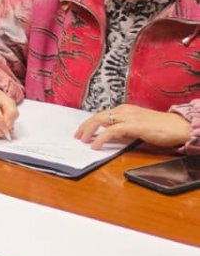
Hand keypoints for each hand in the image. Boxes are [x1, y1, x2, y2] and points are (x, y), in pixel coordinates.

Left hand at [75, 104, 189, 149]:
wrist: (178, 127)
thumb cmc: (161, 128)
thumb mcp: (138, 127)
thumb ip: (124, 130)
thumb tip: (111, 137)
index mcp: (125, 109)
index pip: (102, 114)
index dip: (89, 123)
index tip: (81, 131)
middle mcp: (124, 110)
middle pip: (97, 116)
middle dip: (84, 126)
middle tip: (77, 136)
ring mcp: (128, 117)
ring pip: (101, 121)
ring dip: (88, 131)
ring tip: (82, 140)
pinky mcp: (133, 126)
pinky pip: (111, 131)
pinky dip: (100, 138)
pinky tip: (95, 145)